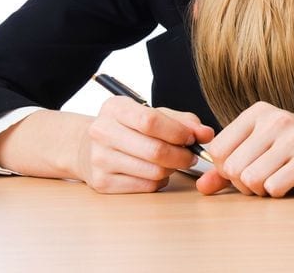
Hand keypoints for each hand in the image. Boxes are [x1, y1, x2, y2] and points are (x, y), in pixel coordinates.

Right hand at [76, 96, 213, 193]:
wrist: (87, 147)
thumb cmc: (128, 128)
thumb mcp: (152, 114)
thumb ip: (183, 121)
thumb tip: (206, 134)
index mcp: (115, 108)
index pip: (150, 121)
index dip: (177, 132)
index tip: (191, 138)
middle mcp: (102, 132)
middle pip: (155, 150)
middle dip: (182, 155)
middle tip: (190, 155)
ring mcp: (100, 160)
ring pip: (153, 171)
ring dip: (172, 169)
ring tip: (173, 162)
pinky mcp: (102, 183)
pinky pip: (146, 186)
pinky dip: (160, 181)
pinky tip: (156, 172)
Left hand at [197, 102, 293, 197]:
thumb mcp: (265, 149)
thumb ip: (230, 168)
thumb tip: (202, 187)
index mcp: (258, 112)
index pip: (216, 149)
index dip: (225, 169)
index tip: (245, 169)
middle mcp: (274, 120)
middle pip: (230, 167)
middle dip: (243, 184)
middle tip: (264, 180)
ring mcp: (293, 138)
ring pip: (250, 179)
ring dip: (260, 191)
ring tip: (277, 180)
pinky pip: (273, 187)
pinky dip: (278, 192)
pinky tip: (292, 182)